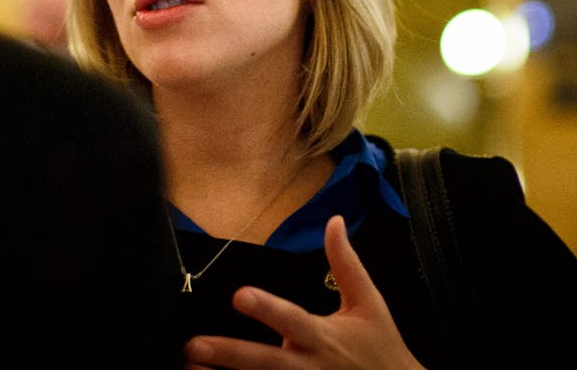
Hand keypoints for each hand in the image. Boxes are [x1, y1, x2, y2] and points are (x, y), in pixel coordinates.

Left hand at [182, 215, 425, 369]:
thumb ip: (346, 263)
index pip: (291, 320)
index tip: (239, 295)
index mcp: (324, 337)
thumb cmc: (382, 348)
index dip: (267, 309)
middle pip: (264, 362)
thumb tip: (334, 220)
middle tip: (194, 346)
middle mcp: (309, 367)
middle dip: (229, 354)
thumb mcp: (369, 303)